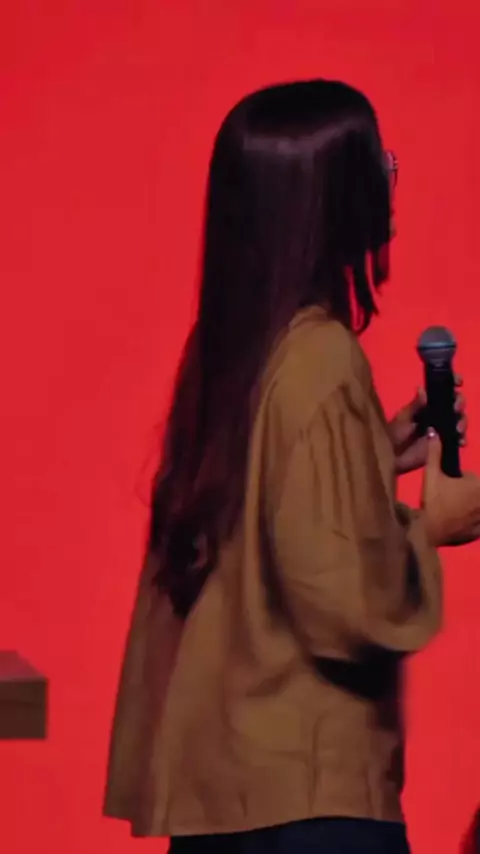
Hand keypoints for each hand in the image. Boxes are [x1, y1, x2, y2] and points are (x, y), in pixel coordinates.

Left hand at [389, 377, 465, 474]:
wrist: (392, 456)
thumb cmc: (394, 433)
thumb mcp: (403, 417)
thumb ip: (415, 405)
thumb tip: (422, 388)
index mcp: (428, 404)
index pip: (444, 390)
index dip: (453, 383)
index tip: (458, 382)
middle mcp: (438, 414)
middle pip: (456, 404)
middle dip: (459, 403)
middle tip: (455, 409)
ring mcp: (442, 429)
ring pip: (460, 421)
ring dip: (462, 422)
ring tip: (457, 428)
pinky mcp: (444, 443)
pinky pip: (458, 439)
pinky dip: (461, 439)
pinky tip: (459, 441)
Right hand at [422, 429, 479, 546]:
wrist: (427, 532)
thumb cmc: (431, 501)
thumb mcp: (431, 474)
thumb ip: (435, 453)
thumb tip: (434, 432)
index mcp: (477, 486)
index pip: (475, 479)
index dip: (465, 480)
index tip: (454, 485)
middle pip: (478, 492)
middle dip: (470, 493)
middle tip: (453, 497)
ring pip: (477, 507)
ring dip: (472, 507)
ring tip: (457, 510)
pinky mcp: (479, 533)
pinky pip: (478, 524)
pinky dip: (473, 523)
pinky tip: (460, 523)